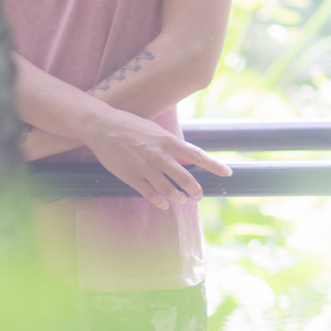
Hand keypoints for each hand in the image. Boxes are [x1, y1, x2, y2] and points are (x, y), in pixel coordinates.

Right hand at [84, 107, 231, 209]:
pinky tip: (163, 204)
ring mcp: (145, 167)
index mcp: (168, 141)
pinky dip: (159, 202)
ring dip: (178, 198)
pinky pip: (150, 195)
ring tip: (181, 199)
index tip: (227, 173)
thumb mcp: (155, 130)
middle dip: (196, 191)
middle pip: (186, 179)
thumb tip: (186, 156)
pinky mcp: (131, 177)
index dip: (214, 165)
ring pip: (169, 191)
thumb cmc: (130, 125)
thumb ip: (171, 144)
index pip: (197, 155)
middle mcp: (159, 155)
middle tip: (199, 195)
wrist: (103, 126)